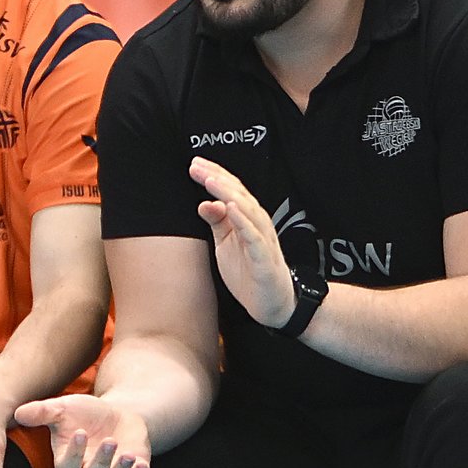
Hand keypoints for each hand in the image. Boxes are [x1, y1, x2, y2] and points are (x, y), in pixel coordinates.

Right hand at [14, 394, 151, 467]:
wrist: (116, 413)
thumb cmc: (85, 413)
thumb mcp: (63, 409)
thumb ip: (41, 412)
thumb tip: (18, 412)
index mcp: (68, 461)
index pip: (68, 466)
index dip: (74, 453)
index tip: (80, 432)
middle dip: (101, 462)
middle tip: (108, 442)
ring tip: (127, 454)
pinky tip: (140, 464)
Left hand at [192, 156, 295, 328]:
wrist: (272, 303)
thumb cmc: (250, 271)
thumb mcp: (226, 243)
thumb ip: (217, 222)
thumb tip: (204, 202)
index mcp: (247, 219)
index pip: (231, 190)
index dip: (214, 175)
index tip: (195, 164)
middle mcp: (256, 224)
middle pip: (238, 194)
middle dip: (217, 178)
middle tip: (197, 167)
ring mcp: (262, 240)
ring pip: (247, 210)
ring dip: (229, 193)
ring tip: (211, 181)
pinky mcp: (264, 259)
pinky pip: (254, 236)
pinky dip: (243, 221)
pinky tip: (231, 209)